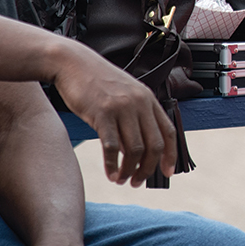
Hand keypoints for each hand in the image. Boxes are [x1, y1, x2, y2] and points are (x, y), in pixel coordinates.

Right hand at [49, 41, 175, 186]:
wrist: (73, 63)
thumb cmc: (97, 82)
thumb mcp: (125, 93)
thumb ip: (136, 114)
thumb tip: (140, 145)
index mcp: (149, 99)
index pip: (169, 131)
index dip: (171, 155)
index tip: (168, 173)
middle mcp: (140, 103)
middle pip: (155, 145)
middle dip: (149, 168)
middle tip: (138, 182)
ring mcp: (122, 107)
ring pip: (135, 149)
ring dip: (130, 170)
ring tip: (122, 180)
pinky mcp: (102, 113)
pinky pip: (112, 147)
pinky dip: (113, 165)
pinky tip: (110, 174)